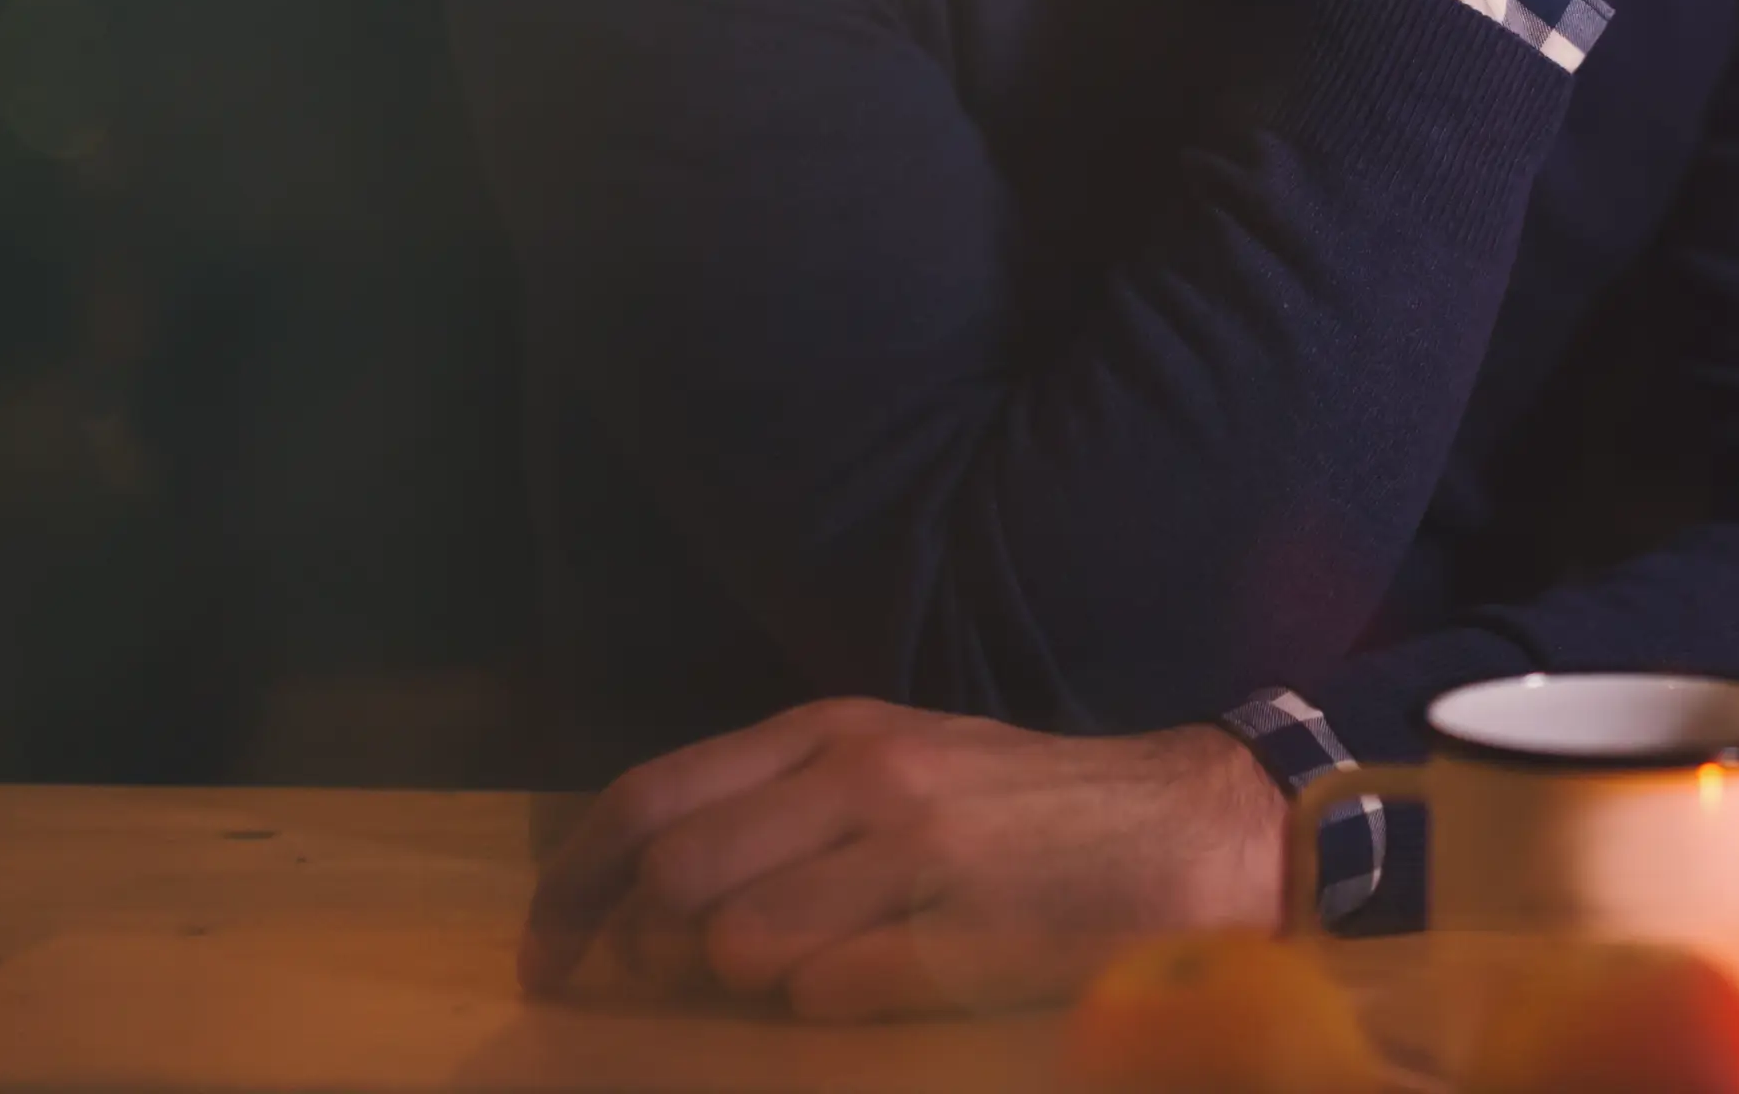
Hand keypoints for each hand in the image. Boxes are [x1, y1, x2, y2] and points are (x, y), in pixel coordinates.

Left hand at [519, 699, 1283, 1020]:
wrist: (1191, 824)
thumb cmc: (1028, 806)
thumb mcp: (899, 760)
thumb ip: (782, 801)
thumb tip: (648, 888)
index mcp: (834, 731)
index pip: (648, 799)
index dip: (571, 891)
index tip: (547, 961)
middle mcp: (866, 776)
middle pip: (675, 876)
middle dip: (644, 954)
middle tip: (659, 997)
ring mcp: (920, 852)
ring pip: (740, 943)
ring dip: (743, 984)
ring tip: (798, 978)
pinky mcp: (969, 931)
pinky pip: (831, 993)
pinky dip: (825, 1007)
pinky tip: (874, 987)